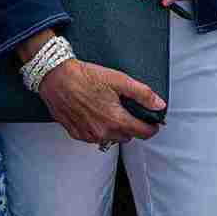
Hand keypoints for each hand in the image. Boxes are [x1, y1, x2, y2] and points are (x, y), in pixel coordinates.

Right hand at [37, 59, 165, 145]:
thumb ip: (142, 94)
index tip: (154, 122)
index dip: (152, 127)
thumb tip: (159, 105)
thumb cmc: (85, 77)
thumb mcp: (119, 80)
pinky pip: (95, 137)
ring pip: (111, 138)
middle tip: (127, 109)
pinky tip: (95, 114)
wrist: (57, 79)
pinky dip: (99, 129)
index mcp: (116, 120)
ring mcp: (89, 135)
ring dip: (115, 128)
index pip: (143, 133)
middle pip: (128, 136)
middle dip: (131, 125)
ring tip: (109, 109)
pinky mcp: (77, 134)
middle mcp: (103, 132)